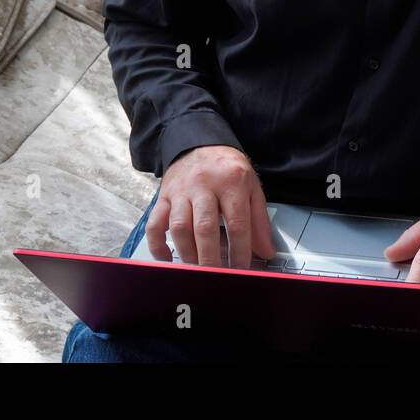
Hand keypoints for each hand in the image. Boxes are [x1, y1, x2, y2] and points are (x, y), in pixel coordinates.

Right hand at [146, 145, 275, 268]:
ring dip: (188, 253)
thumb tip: (266, 251)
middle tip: (217, 277)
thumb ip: (259, 220)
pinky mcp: (163, 197)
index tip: (242, 270)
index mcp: (231, 182)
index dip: (240, 250)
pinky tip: (168, 259)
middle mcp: (204, 185)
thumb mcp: (252, 186)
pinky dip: (158, 245)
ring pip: (179, 227)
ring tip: (197, 269)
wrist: (199, 142)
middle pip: (205, 227)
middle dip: (211, 258)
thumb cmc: (227, 168)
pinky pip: (154, 224)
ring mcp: (180, 191)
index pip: (237, 222)